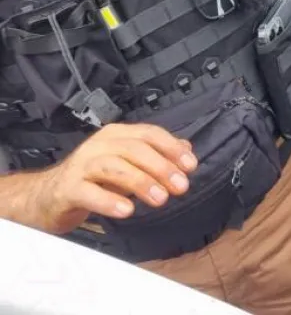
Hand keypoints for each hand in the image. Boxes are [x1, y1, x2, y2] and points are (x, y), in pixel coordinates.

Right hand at [32, 123, 196, 234]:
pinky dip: (109, 201)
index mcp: (116, 135)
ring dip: (141, 182)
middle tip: (181, 187)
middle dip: (162, 167)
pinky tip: (127, 210)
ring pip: (115, 167)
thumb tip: (187, 150)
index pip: (149, 134)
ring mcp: (82, 165)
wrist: (46, 196)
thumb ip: (155, 156)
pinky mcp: (68, 188)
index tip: (191, 166)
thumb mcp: (127, 164)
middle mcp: (99, 145)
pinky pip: (89, 192)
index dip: (172, 148)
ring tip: (160, 199)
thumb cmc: (92, 179)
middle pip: (135, 149)